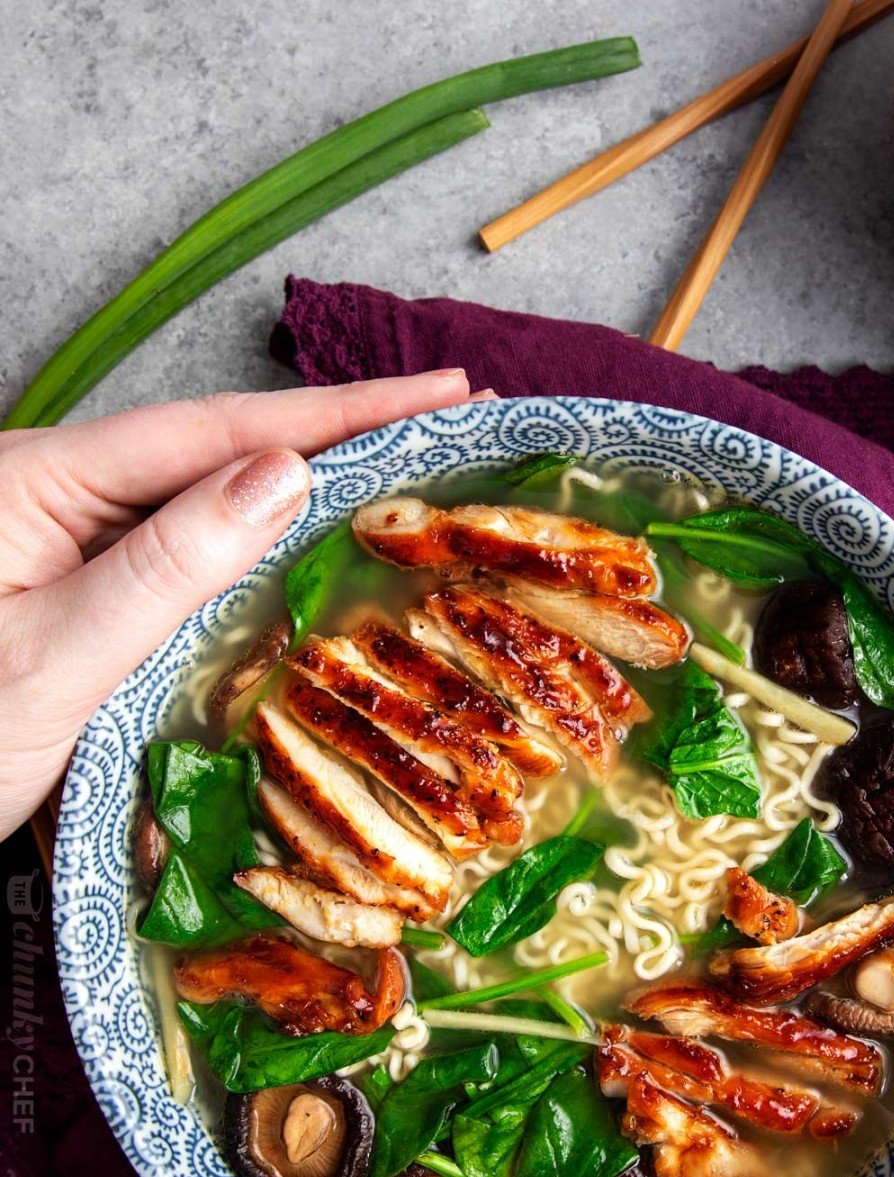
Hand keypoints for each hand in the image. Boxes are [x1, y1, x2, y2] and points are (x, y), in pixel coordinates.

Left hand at [0, 371, 473, 838]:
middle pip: (216, 449)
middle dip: (334, 435)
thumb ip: (172, 566)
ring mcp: (64, 538)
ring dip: (300, 489)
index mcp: (39, 478)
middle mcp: (54, 490)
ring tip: (400, 473)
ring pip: (202, 500)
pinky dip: (254, 548)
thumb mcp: (61, 658)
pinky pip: (180, 552)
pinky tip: (306, 543)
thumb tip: (285, 477)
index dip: (337, 413)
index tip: (441, 393)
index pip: (215, 431)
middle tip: (445, 424)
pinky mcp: (75, 586)